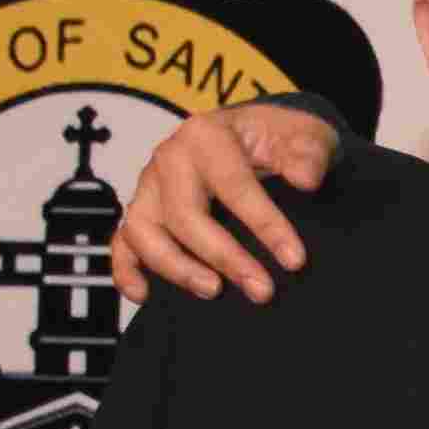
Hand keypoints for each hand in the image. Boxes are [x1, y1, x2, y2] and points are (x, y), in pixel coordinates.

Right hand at [107, 101, 338, 304]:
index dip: (265, 225)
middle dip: (224, 256)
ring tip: (213, 291)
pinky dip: (125, 268)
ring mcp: (150, 186)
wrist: (253, 133)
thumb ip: (307, 154)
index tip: (294, 260)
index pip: (234, 186)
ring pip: (143, 230)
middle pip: (184, 214)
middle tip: (261, 290)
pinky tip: (143, 295)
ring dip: (175, 266)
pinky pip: (122, 240)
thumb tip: (305, 178)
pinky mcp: (143, 209)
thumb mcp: (303, 134)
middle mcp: (170, 159)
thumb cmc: (274, 136)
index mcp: (206, 136)